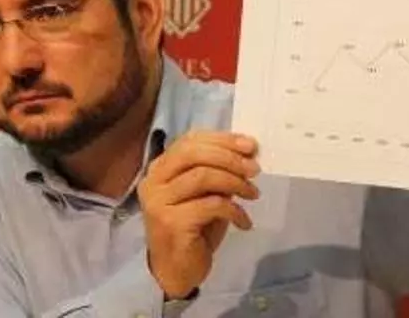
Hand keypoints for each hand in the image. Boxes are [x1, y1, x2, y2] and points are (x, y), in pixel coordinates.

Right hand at [137, 130, 260, 298]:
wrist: (177, 269)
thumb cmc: (193, 228)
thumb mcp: (206, 194)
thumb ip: (216, 171)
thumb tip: (247, 152)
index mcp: (160, 167)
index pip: (190, 140)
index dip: (222, 139)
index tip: (250, 145)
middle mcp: (153, 181)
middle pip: (194, 154)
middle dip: (229, 157)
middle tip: (254, 169)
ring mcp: (158, 202)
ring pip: (202, 176)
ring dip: (235, 182)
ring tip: (253, 194)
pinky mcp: (170, 222)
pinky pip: (210, 205)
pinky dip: (234, 210)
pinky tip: (244, 221)